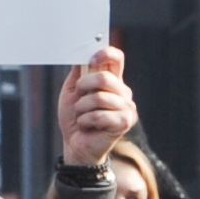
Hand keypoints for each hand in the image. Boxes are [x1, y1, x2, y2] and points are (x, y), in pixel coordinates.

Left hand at [56, 44, 134, 168]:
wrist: (75, 145)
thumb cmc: (75, 118)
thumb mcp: (72, 91)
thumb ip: (78, 72)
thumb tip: (81, 53)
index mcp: (113, 81)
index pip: (117, 58)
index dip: (105, 53)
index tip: (91, 59)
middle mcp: (124, 92)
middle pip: (104, 77)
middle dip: (83, 87)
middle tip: (78, 98)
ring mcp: (127, 108)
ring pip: (99, 97)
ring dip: (81, 108)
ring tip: (82, 116)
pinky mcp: (125, 122)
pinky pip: (99, 115)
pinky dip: (85, 121)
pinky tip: (87, 127)